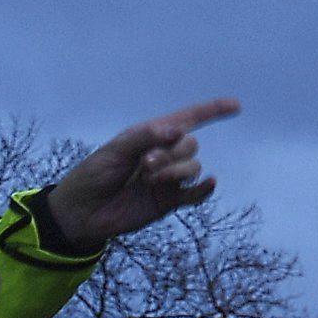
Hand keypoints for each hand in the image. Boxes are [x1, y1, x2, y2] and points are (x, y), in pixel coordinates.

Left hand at [44, 98, 240, 245]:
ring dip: (175, 170)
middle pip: (190, 145)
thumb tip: (177, 130)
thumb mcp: (116, 149)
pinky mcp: (168, 202)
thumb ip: (146, 136)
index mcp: (152, 136)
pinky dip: (204, 189)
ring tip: (149, 179)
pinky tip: (209, 183)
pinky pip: (195, 194)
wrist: (82, 212)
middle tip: (145, 164)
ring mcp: (168, 179)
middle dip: (171, 152)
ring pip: (192, 167)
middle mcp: (164, 155)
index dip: (212, 111)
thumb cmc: (94, 174)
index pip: (188, 119)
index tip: (235, 105)